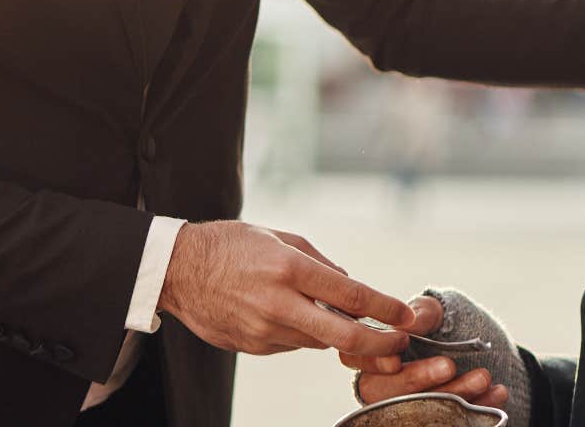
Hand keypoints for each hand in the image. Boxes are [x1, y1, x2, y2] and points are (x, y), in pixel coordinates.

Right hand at [159, 220, 414, 357]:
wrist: (177, 270)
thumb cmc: (231, 245)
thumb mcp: (281, 237)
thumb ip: (320, 262)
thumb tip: (350, 283)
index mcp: (289, 268)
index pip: (350, 295)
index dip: (385, 308)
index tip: (407, 316)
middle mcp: (279, 303)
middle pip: (343, 335)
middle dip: (379, 342)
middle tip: (399, 343)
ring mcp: (264, 330)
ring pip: (318, 340)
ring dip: (336, 333)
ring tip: (336, 315)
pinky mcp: (253, 347)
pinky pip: (292, 344)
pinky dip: (303, 333)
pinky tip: (292, 315)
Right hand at [343, 295, 510, 408]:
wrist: (490, 354)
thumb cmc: (454, 327)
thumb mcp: (441, 313)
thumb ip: (425, 313)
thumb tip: (410, 323)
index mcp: (378, 352)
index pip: (358, 357)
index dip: (373, 358)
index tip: (398, 353)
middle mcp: (385, 383)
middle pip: (381, 391)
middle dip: (417, 379)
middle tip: (449, 366)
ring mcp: (408, 407)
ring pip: (415, 410)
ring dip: (452, 395)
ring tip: (484, 377)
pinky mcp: (433, 420)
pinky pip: (447, 422)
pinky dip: (476, 409)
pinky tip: (497, 392)